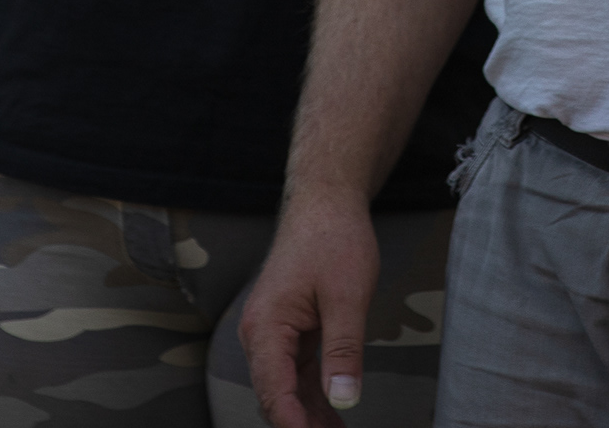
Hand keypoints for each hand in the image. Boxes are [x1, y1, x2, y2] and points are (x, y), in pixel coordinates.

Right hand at [234, 186, 379, 426]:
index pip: (274, 391)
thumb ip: (343, 351)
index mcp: (266, 326)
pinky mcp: (289, 331)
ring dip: (310, 417)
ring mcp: (273, 334)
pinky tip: (334, 418)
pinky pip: (298, 374)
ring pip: (287, 390)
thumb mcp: (347, 297)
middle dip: (301, 426)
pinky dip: (315, 397)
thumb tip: (343, 399)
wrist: (326, 202)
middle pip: (275, 397)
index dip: (295, 424)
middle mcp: (261, 334)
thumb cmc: (333, 239)